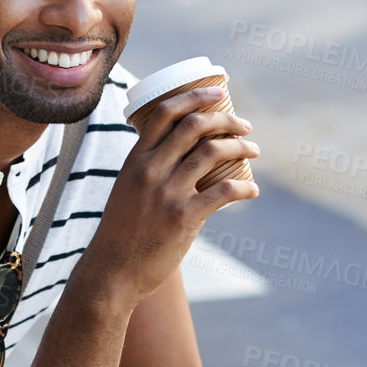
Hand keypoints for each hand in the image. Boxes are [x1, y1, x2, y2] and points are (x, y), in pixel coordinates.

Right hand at [89, 84, 259, 303]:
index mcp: (135, 160)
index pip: (166, 112)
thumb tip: (180, 160)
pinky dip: (244, 188)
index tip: (218, 93)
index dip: (196, 96)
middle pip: (195, 126)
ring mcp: (167, 193)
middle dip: (227, 119)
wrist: (112, 273)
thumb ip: (148, 172)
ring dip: (241, 146)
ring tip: (253, 150)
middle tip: (245, 125)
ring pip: (213, 152)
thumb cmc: (121, 235)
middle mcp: (150, 171)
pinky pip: (224, 193)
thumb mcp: (126, 192)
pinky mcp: (183, 218)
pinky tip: (252, 190)